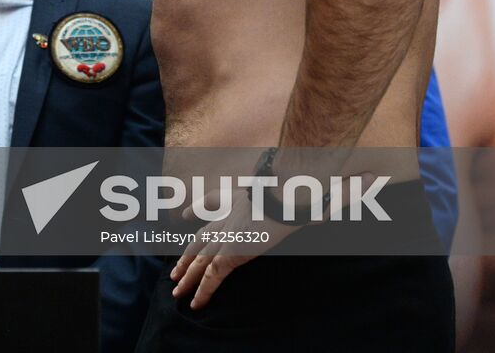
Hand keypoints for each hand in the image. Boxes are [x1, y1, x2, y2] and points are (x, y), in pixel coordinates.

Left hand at [169, 185, 297, 309]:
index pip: (212, 206)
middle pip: (200, 240)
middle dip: (187, 257)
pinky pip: (212, 276)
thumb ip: (294, 201)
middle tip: (175, 273)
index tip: (187, 215)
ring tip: (177, 293)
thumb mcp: (287, 192)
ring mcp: (227, 237)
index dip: (198, 211)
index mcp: (235, 203)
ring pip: (201, 261)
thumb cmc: (291, 192)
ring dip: (188, 279)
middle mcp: (226, 220)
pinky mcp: (231, 253)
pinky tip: (196, 303)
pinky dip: (203, 291)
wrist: (285, 194)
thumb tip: (320, 208)